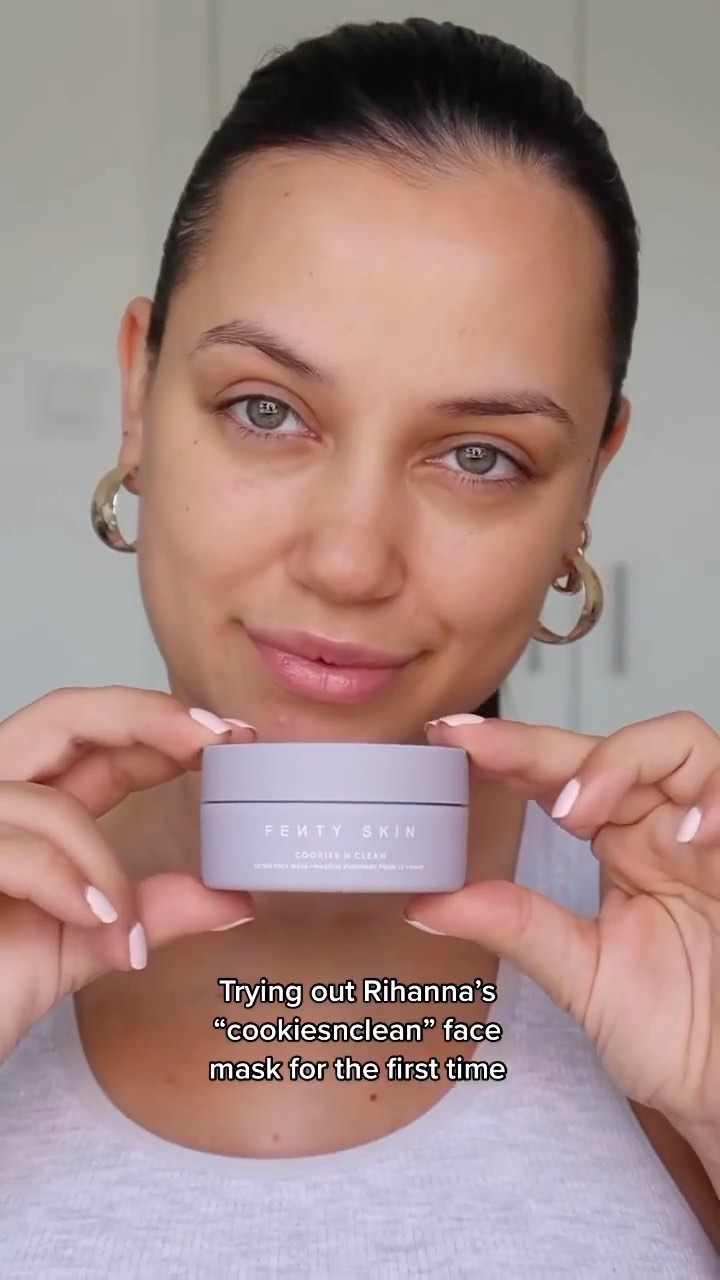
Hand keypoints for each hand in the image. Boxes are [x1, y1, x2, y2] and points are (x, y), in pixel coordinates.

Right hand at [0, 687, 254, 1064]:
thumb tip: (235, 898)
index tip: (233, 737)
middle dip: (147, 718)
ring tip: (121, 927)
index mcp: (29, 805)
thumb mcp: (86, 943)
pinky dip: (64, 883)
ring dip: (102, 867)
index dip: (162, 726)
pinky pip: (18, 851)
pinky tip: (94, 921)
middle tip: (216, 739)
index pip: (95, 738)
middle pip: (64, 715)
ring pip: (49, 803)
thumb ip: (151, 913)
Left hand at [407, 712, 719, 1165]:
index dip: (511, 750)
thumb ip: (515, 926)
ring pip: (684, 745)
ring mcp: (715, 838)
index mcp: (625, 846)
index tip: (450, 738)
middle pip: (610, 747)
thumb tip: (427, 901)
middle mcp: (669, 828)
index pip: (565, 777)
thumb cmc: (678, 1035)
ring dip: (624, 761)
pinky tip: (689, 832)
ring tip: (579, 811)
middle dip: (543, 745)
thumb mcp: (582, 974)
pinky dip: (716, 801)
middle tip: (487, 754)